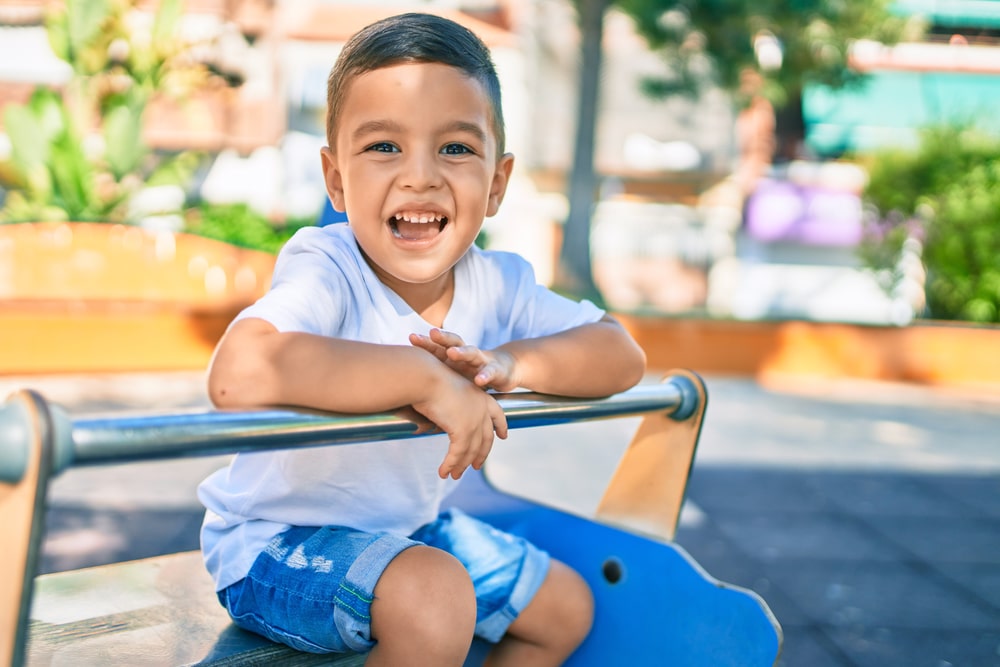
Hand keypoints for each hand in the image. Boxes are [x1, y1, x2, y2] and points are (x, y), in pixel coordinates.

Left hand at [409, 328, 520, 391]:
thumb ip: (433, 375)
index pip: (438, 346)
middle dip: (442, 338)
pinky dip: (485, 375)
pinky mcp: (496, 370)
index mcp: (453, 355)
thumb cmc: (471, 372)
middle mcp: (466, 354)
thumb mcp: (452, 373)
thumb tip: (404, 383)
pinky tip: (479, 380)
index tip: (412, 337)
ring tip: (452, 353)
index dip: (426, 342)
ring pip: (472, 353)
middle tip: (432, 334)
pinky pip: (490, 372)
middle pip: (454, 342)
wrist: (504, 370)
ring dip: (462, 352)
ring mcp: (482, 360)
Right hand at [410, 358, 507, 479]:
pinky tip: (443, 472)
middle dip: (481, 454)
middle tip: (476, 466)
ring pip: (471, 450)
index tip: (503, 436)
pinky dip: (450, 465)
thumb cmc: (429, 379)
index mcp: (480, 396)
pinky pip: (458, 454)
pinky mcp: (463, 430)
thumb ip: (451, 407)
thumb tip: (443, 420)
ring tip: (454, 475)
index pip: (497, 414)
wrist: (425, 376)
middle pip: (486, 438)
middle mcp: (481, 409)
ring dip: (461, 465)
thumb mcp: (447, 391)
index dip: (501, 426)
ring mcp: (474, 421)